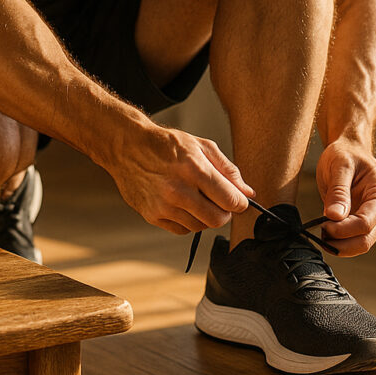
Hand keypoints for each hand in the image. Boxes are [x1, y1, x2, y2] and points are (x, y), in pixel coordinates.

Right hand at [103, 124, 253, 234]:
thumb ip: (227, 170)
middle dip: (224, 213)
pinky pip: (181, 230)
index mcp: (194, 169)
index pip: (230, 200)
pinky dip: (188, 221)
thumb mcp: (201, 146)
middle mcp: (178, 190)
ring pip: (200, 227)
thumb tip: (248, 192)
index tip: (238, 200)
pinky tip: (182, 204)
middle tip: (219, 202)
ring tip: (197, 199)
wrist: (128, 147)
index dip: (239, 203)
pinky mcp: (152, 215)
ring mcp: (163, 205)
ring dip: (205, 217)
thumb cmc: (166, 144)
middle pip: (217, 220)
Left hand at [315, 138, 375, 256]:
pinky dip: (339, 242)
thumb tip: (334, 216)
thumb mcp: (340, 165)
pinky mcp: (365, 225)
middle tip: (319, 233)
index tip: (323, 225)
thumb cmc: (345, 154)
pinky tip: (325, 233)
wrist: (348, 151)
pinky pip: (353, 241)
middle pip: (365, 240)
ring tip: (320, 232)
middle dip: (341, 243)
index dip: (343, 230)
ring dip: (339, 246)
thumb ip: (338, 191)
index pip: (365, 223)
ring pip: (360, 245)